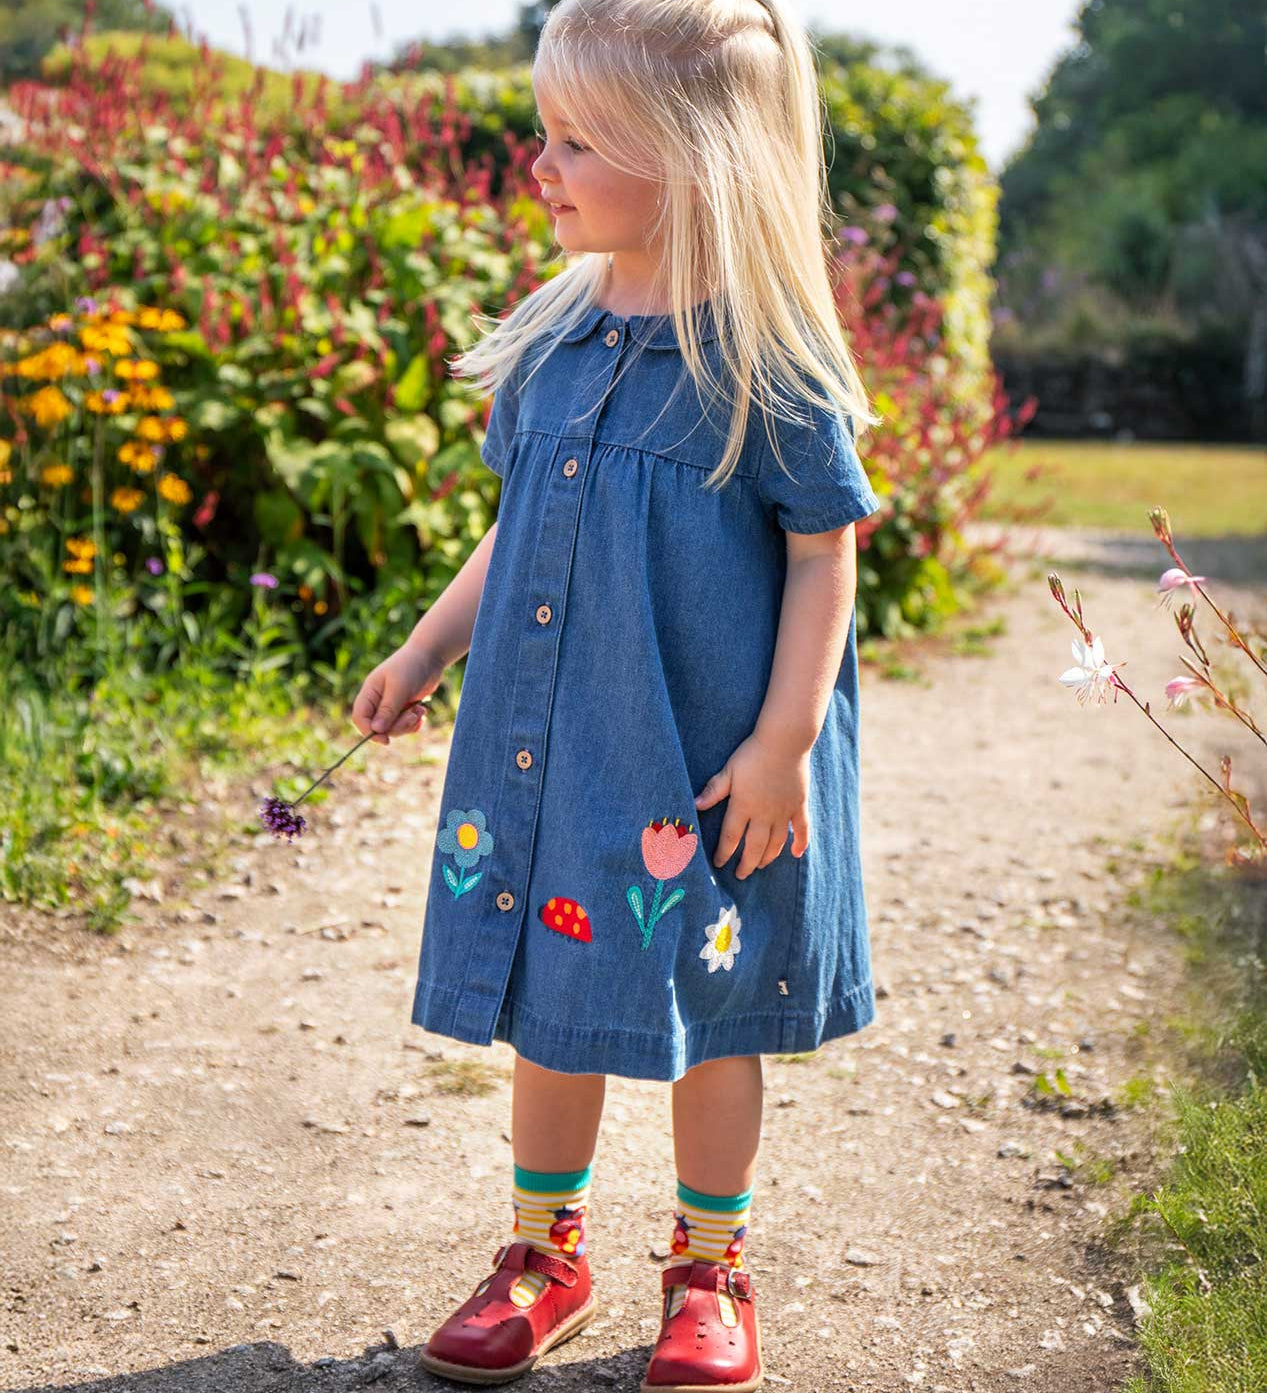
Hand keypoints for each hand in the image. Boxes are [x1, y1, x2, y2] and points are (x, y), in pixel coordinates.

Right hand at [351, 642, 446, 745]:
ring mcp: (391, 704)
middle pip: (379, 727)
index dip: (369, 732)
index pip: (360, 718)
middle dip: (397, 727)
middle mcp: (378, 700)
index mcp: (370, 692)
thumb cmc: (412, 666)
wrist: (430, 655)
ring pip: (393, 728)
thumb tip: (376, 730)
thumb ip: (388, 709)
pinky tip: (422, 712)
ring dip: (407, 724)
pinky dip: (414, 723)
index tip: (385, 740)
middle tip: (412, 715)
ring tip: (420, 711)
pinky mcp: (404, 707)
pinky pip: (405, 724)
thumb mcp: (400, 688)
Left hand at [693, 731, 810, 878]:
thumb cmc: (752, 753)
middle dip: (746, 863)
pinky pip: (802, 829)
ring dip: (768, 857)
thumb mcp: (728, 771)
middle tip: (741, 875)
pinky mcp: (799, 805)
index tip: (719, 863)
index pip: (731, 837)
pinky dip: (801, 843)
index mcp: (744, 806)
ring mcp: (784, 811)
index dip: (724, 853)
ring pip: (776, 842)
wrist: (784, 741)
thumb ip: (713, 790)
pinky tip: (796, 855)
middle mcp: (764, 814)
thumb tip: (695, 805)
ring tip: (761, 866)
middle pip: (754, 846)